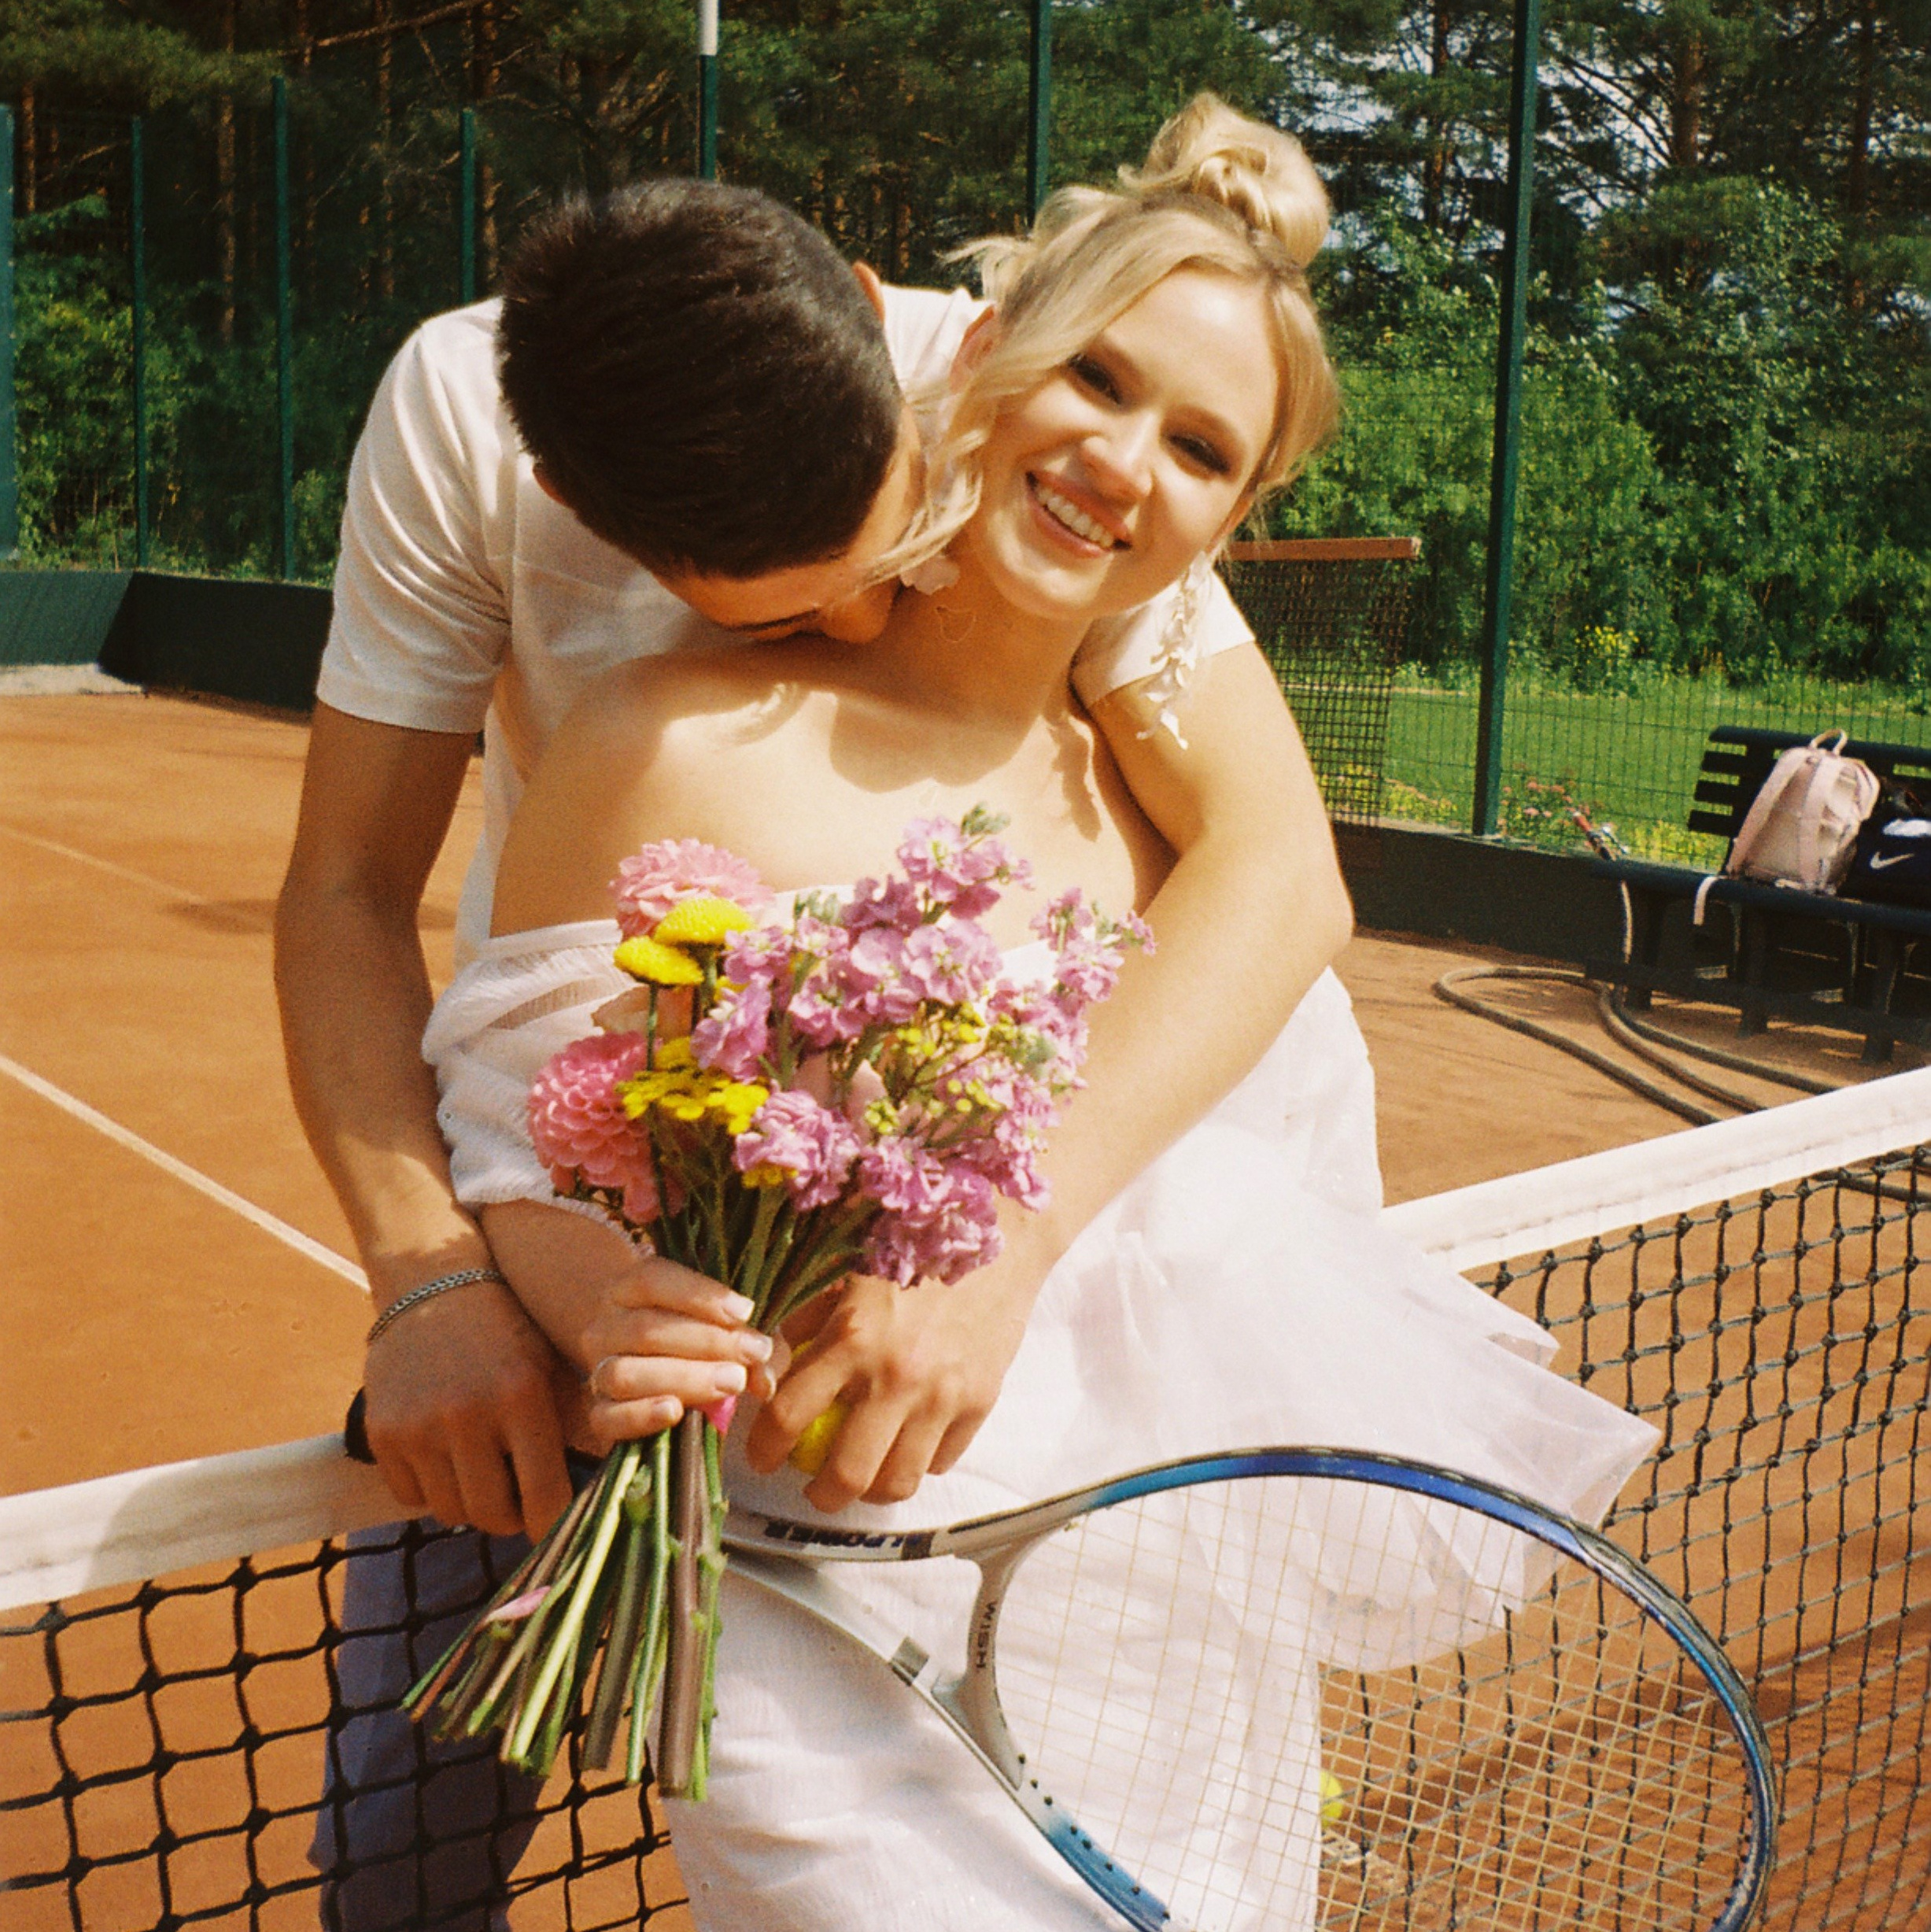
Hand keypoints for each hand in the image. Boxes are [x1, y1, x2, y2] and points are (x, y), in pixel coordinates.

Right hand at [363, 1277, 580, 1541]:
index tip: (555, 1525)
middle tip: (518, 1502)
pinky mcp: (382, 1433)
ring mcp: (419, 1427)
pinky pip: (410, 1496)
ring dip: (471, 1503)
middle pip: (492, 1514)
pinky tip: (445, 1457)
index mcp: (521, 1396)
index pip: (544, 1496)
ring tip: (483, 1474)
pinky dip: (430, 1488)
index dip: (552, 1523)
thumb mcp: (548, 1366)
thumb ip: (569, 1426)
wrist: (432, 1286)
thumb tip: (596, 1492)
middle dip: (510, 1517)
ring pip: (451, 1511)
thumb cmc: (506, 1331)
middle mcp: (467, 1415)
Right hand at [581, 1256, 786, 1448]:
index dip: (699, 1294)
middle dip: (706, 1342)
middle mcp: (605, 1325)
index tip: (745, 1310)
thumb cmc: (705, 1338)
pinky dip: (640, 1416)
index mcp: (630, 1289)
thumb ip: (755, 1345)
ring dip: (683, 1378)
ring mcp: (597, 1371)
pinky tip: (675, 1412)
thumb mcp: (734, 1330)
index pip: (652, 1279)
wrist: (663, 1372)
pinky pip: (606, 1418)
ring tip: (732, 1382)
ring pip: (625, 1373)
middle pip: (644, 1329)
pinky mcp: (598, 1413)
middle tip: (752, 1354)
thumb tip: (764, 1380)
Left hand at [743, 1254, 1039, 1512]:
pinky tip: (907, 1442)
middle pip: (846, 1473)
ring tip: (861, 1477)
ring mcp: (942, 1395)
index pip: (789, 1416)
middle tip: (812, 1487)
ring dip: (870, 1491)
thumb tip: (771, 1373)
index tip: (762, 1456)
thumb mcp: (845, 1274)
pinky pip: (940, 1460)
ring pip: (897, 1482)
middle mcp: (896, 1375)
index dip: (764, 1449)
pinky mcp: (979, 1403)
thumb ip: (805, 1324)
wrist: (998, 1239)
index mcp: (852, 1338)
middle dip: (819, 1494)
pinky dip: (918, 1462)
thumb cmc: (915, 1249)